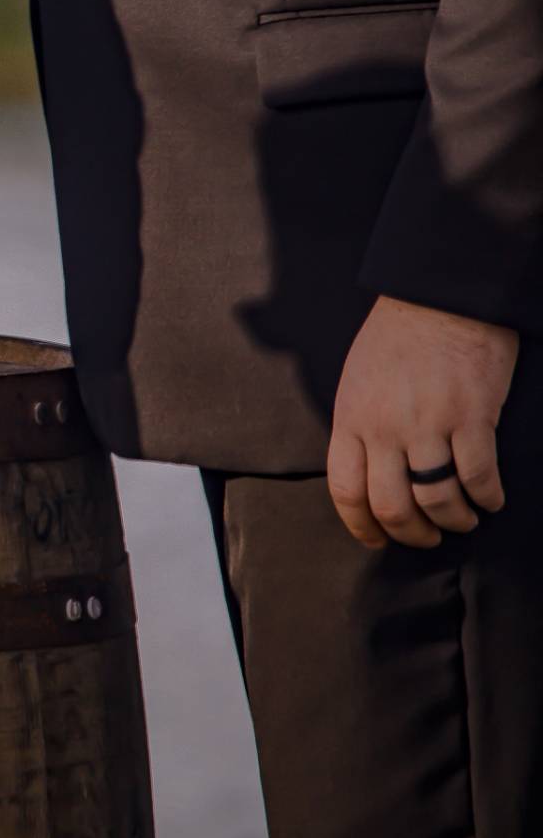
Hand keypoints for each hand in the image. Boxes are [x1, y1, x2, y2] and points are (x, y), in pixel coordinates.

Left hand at [327, 295, 518, 548]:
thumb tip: (368, 473)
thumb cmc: (396, 339)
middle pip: (392, 505)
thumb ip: (359, 428)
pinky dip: (488, 497)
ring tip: (464, 520)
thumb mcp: (356, 383)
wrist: (438, 298)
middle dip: (412, 533)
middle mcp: (384, 428)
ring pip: (438, 499)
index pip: (346, 491)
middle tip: (428, 537)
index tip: (377, 540)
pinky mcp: (472, 417)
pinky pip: (479, 476)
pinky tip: (492, 499)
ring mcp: (428, 424)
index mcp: (350, 419)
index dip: (362, 526)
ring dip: (455, 520)